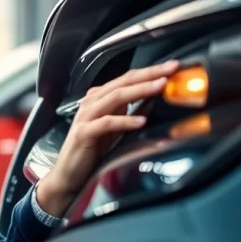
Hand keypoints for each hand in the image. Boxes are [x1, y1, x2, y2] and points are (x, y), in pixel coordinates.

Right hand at [35, 60, 181, 216]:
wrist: (68, 174)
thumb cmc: (91, 150)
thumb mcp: (114, 127)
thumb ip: (127, 111)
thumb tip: (152, 99)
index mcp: (99, 98)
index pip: (127, 78)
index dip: (150, 71)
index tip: (172, 67)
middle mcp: (92, 102)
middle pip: (123, 82)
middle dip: (149, 74)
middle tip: (170, 69)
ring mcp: (86, 116)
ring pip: (115, 97)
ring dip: (140, 90)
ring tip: (160, 87)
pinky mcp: (84, 133)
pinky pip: (106, 123)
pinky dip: (125, 120)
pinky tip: (140, 121)